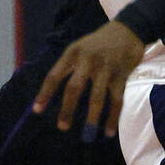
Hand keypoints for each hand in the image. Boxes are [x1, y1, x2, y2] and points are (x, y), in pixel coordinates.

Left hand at [32, 21, 143, 135]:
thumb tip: (52, 92)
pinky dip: (113, 117)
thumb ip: (68, 66)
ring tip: (87, 134)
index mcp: (73, 53)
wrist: (127, 30)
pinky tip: (108, 131)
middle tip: (62, 127)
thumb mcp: (79, 47)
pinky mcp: (121, 75)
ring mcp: (106, 68)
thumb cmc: (98, 43)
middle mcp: (88, 60)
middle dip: (67, 109)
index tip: (37, 110)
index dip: (45, 93)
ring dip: (92, 118)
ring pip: (97, 97)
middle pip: (74, 88)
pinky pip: (116, 100)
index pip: (54, 75)